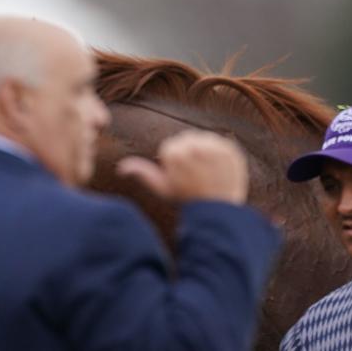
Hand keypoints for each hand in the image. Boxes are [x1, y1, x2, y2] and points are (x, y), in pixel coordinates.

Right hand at [117, 131, 249, 204]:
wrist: (217, 211)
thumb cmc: (185, 200)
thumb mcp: (162, 188)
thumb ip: (142, 173)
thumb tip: (121, 167)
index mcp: (173, 151)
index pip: (171, 147)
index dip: (174, 165)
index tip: (181, 179)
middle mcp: (193, 144)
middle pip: (187, 141)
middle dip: (188, 156)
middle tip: (195, 177)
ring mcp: (214, 145)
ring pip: (204, 140)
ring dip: (204, 153)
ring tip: (206, 174)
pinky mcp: (230, 148)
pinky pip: (222, 144)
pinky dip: (221, 155)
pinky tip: (218, 171)